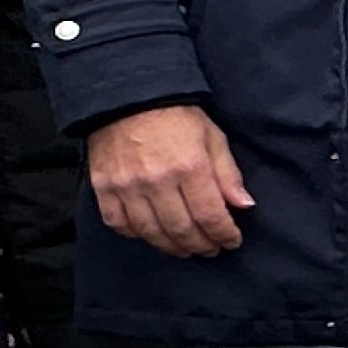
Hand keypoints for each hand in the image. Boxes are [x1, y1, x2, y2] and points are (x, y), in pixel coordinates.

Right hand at [86, 103, 251, 257]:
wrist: (129, 97)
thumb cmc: (177, 115)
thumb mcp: (213, 138)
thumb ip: (228, 174)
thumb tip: (243, 205)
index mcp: (189, 167)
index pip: (211, 215)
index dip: (224, 234)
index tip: (232, 241)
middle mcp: (157, 181)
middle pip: (181, 229)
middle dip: (200, 245)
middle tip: (210, 250)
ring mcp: (127, 186)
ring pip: (151, 232)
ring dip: (171, 246)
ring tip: (185, 249)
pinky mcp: (104, 187)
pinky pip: (118, 222)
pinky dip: (135, 234)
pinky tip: (150, 234)